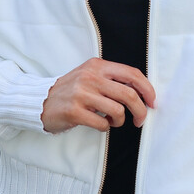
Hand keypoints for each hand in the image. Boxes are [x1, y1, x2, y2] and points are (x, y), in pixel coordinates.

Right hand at [40, 57, 155, 133]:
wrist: (40, 100)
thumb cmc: (71, 91)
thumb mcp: (90, 76)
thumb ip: (112, 80)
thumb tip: (143, 93)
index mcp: (97, 66)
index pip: (132, 74)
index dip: (147, 89)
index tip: (152, 101)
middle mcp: (90, 77)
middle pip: (129, 94)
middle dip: (140, 110)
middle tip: (141, 120)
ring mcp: (81, 94)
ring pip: (117, 110)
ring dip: (120, 120)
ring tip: (113, 121)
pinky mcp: (74, 111)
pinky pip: (102, 123)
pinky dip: (106, 127)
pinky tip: (100, 124)